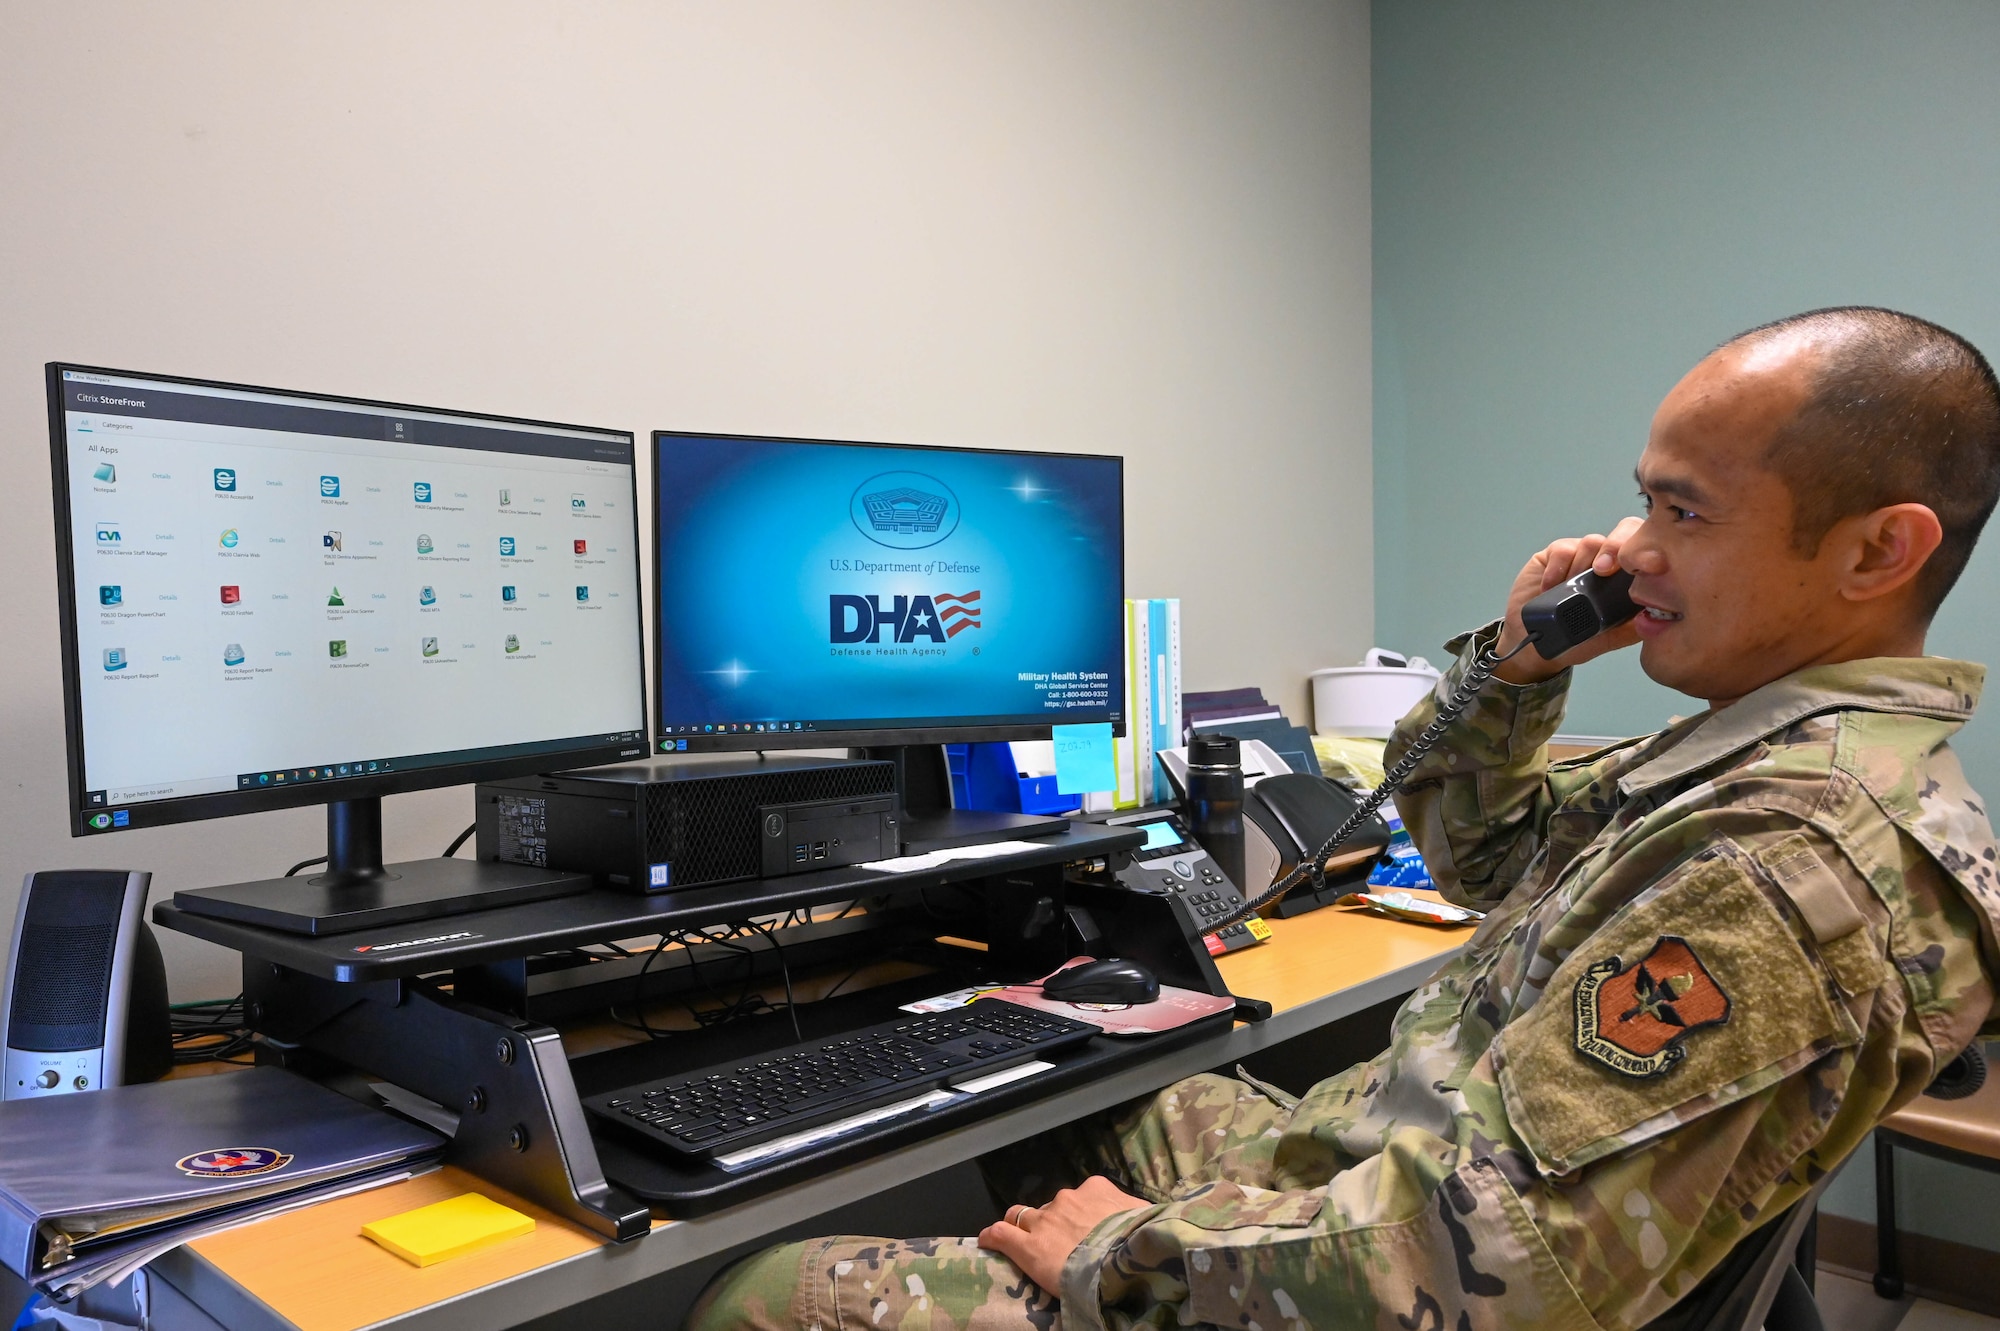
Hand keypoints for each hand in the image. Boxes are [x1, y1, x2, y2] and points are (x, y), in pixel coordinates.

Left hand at [977, 1176, 1151, 1291]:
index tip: (1083, 1230)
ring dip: (1022, 1227)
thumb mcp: (1147, 1218)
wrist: (1124, 1261)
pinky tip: (986, 1241)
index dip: (1077, 1214)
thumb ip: (1138, 1213)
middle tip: (1061, 1244)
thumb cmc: (1140, 1239)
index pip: (1080, 1197)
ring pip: (1021, 1216)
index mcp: (1095, 1190)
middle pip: (1051, 1208)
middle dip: (1052, 1222)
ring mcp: (1044, 1221)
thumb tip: (1147, 1215)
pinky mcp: (1028, 1247)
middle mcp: (1067, 1200)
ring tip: (1023, 1241)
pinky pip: (1000, 1234)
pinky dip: (992, 1237)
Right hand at [1492, 516, 1645, 684]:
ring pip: (1592, 542)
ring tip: (1574, 585)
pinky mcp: (1554, 556)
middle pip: (1623, 532)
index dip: (1647, 550)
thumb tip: (1664, 614)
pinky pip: (1562, 549)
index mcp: (1629, 577)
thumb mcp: (1616, 637)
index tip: (1643, 569)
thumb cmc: (1580, 641)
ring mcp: (1582, 556)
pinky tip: (1553, 586)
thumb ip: (1639, 623)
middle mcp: (1609, 561)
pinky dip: (1559, 567)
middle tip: (1605, 570)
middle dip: (1617, 547)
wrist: (1539, 647)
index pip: (1646, 549)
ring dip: (1585, 563)